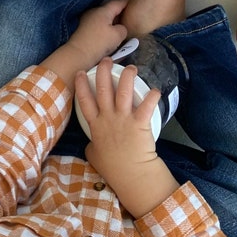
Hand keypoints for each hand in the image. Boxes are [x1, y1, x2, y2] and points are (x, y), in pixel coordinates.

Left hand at [44, 0, 128, 85]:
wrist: (78, 54)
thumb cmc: (99, 43)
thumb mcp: (118, 35)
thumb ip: (124, 28)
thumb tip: (121, 28)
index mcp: (103, 10)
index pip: (118, 2)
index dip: (127, 1)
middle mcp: (94, 11)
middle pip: (110, 9)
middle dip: (120, 11)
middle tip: (130, 15)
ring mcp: (88, 19)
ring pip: (104, 17)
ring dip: (113, 20)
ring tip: (122, 25)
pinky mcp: (84, 28)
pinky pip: (99, 24)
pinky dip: (106, 26)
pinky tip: (110, 33)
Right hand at [76, 59, 175, 217]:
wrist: (131, 176)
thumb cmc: (113, 169)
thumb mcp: (94, 156)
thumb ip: (92, 145)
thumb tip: (91, 142)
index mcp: (96, 126)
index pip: (85, 101)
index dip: (81, 85)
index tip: (81, 72)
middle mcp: (108, 118)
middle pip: (103, 90)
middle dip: (104, 72)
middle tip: (107, 59)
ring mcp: (123, 119)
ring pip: (123, 92)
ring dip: (127, 77)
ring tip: (131, 67)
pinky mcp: (140, 123)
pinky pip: (146, 106)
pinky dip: (151, 97)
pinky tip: (155, 90)